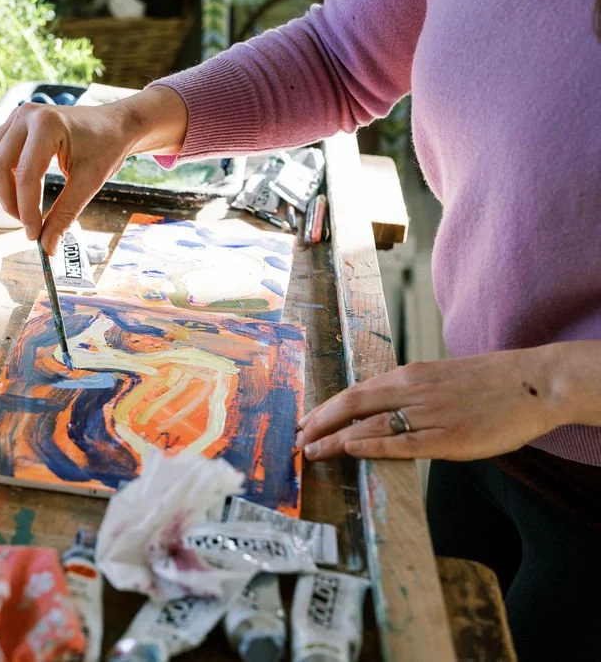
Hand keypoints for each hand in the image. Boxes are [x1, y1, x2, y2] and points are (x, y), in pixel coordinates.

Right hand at [0, 86, 186, 254]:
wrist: (114, 124)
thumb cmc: (106, 147)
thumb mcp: (88, 183)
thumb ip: (64, 215)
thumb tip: (47, 247)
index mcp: (47, 125)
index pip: (26, 176)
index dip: (26, 211)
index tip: (34, 235)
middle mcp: (26, 116)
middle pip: (0, 168)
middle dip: (12, 203)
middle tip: (29, 225)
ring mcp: (17, 116)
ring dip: (5, 189)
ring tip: (28, 206)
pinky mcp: (14, 123)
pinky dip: (6, 175)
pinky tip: (25, 186)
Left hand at [295, 348, 564, 460]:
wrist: (532, 383)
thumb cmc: (485, 384)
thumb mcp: (437, 379)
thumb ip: (407, 395)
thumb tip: (378, 416)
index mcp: (407, 376)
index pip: (353, 393)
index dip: (324, 409)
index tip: (303, 423)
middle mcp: (411, 391)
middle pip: (351, 406)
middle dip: (318, 424)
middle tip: (295, 440)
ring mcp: (429, 414)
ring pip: (370, 426)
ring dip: (335, 440)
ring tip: (311, 452)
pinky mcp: (448, 437)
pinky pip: (403, 441)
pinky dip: (373, 445)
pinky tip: (350, 449)